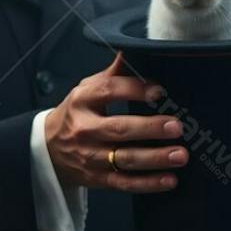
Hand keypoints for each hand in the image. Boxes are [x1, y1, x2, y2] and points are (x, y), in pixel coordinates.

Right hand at [43, 50, 186, 192]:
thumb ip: (115, 73)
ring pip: (124, 159)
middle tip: (177, 127)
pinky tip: (170, 180)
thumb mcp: (88, 88)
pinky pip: (124, 183)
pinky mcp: (98, 178)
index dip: (135, 90)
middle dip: (149, 128)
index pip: (110, 91)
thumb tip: (138, 46)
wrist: (48, 148)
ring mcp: (91, 156)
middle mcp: (85, 128)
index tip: (160, 92)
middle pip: (119, 129)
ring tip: (181, 155)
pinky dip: (148, 184)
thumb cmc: (78, 112)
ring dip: (155, 158)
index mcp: (83, 100)